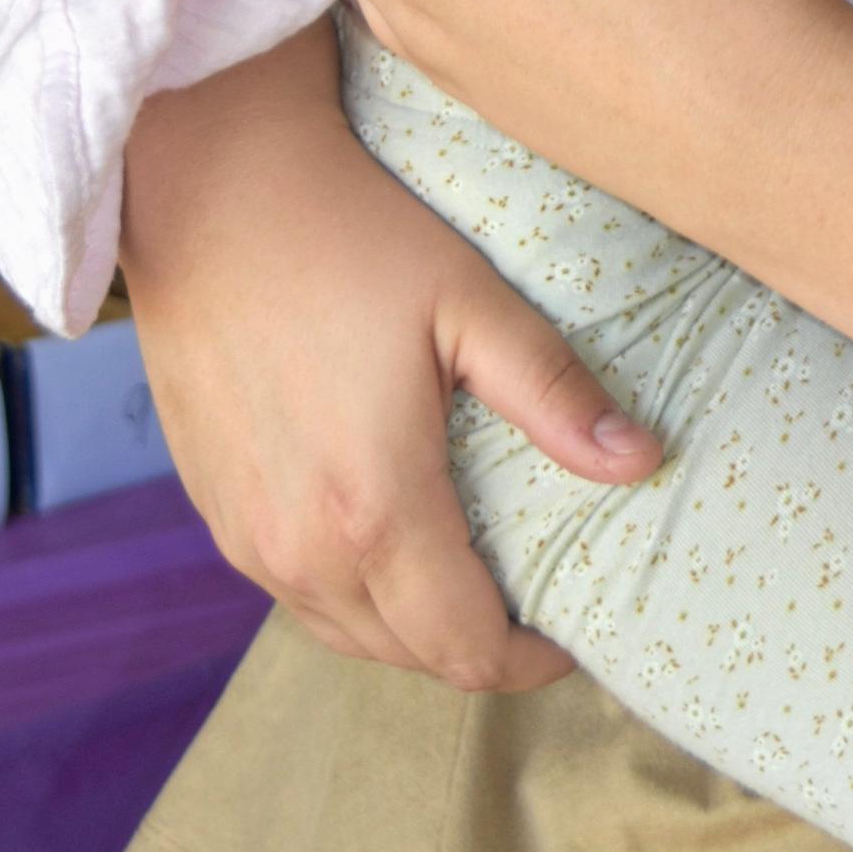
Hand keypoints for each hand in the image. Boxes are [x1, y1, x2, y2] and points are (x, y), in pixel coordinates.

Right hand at [119, 23, 660, 690]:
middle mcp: (299, 548)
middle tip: (532, 598)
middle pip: (408, 656)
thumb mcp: (469, 302)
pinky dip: (354, 596)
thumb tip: (642, 462)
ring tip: (470, 576)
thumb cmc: (347, 236)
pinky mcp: (215, 511)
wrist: (210, 191)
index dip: (528, 660)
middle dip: (478, 646)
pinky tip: (390, 541)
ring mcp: (245, 536)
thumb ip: (554, 393)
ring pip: (347, 634)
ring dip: (414, 628)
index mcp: (375, 509)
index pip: (464, 648)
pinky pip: (296, 595)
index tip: (571, 633)